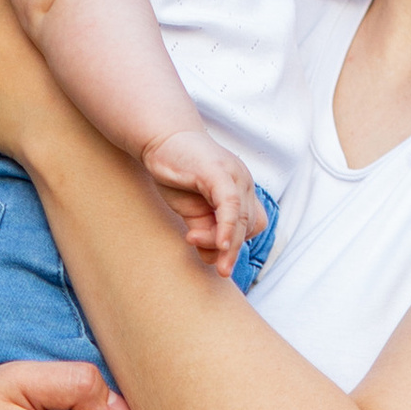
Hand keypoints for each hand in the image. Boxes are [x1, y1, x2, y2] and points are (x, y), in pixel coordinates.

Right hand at [141, 127, 264, 274]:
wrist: (160, 140)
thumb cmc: (177, 172)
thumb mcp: (192, 210)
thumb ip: (204, 233)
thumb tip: (214, 260)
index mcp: (240, 191)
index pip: (250, 226)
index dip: (237, 245)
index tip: (218, 260)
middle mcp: (243, 182)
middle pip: (249, 226)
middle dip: (233, 251)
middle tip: (219, 269)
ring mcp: (234, 176)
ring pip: (242, 219)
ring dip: (228, 244)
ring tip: (208, 254)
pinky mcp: (219, 173)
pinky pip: (230, 205)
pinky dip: (228, 226)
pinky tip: (221, 243)